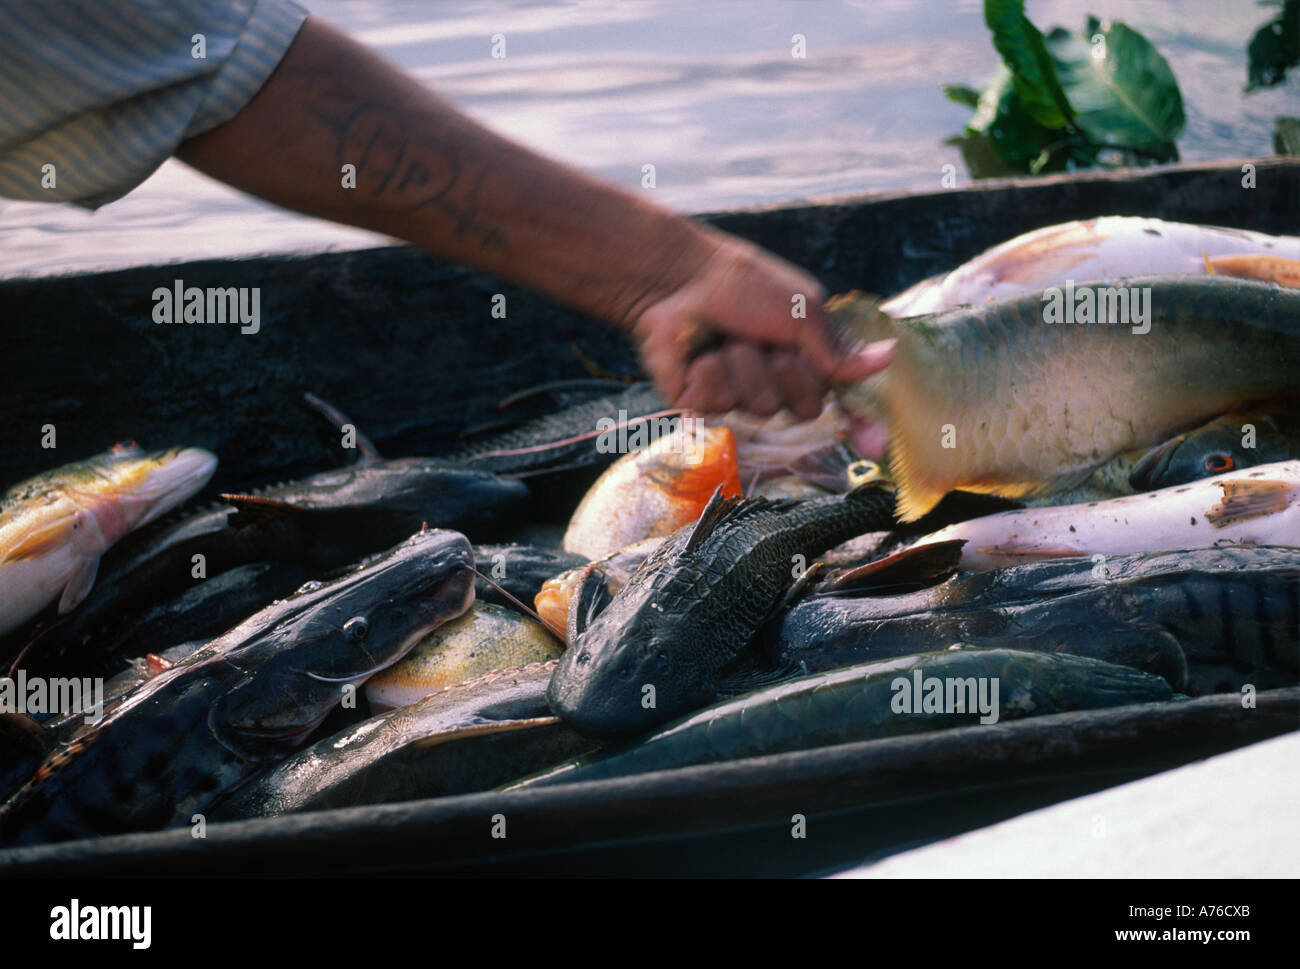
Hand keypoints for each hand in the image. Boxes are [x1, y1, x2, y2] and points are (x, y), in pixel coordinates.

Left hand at [630, 237, 893, 419]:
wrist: (680, 279)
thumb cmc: (744, 286)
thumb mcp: (801, 310)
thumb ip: (837, 348)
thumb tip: (888, 358)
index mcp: (807, 360)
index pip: (841, 403)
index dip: (859, 426)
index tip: (874, 447)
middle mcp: (777, 385)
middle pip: (806, 410)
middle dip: (790, 372)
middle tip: (769, 342)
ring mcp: (740, 398)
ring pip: (762, 407)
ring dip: (746, 365)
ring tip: (728, 340)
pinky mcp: (702, 406)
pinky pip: (721, 407)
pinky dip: (713, 373)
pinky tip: (700, 355)